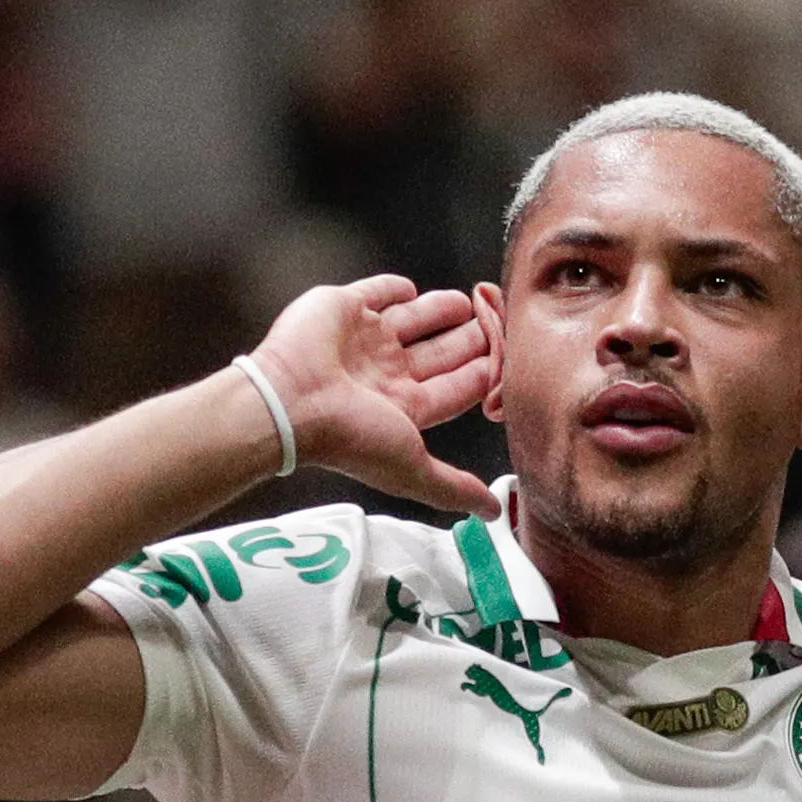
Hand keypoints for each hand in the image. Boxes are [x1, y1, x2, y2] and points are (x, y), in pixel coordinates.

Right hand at [246, 275, 500, 516]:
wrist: (290, 402)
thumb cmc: (349, 437)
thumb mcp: (412, 468)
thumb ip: (454, 488)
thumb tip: (494, 513)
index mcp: (403, 407)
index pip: (455, 389)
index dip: (482, 376)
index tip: (510, 360)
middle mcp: (385, 373)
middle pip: (440, 353)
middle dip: (470, 341)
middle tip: (499, 323)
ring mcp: (363, 341)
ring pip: (413, 321)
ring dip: (441, 311)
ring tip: (469, 301)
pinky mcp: (342, 309)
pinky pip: (374, 292)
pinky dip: (394, 288)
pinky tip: (412, 287)